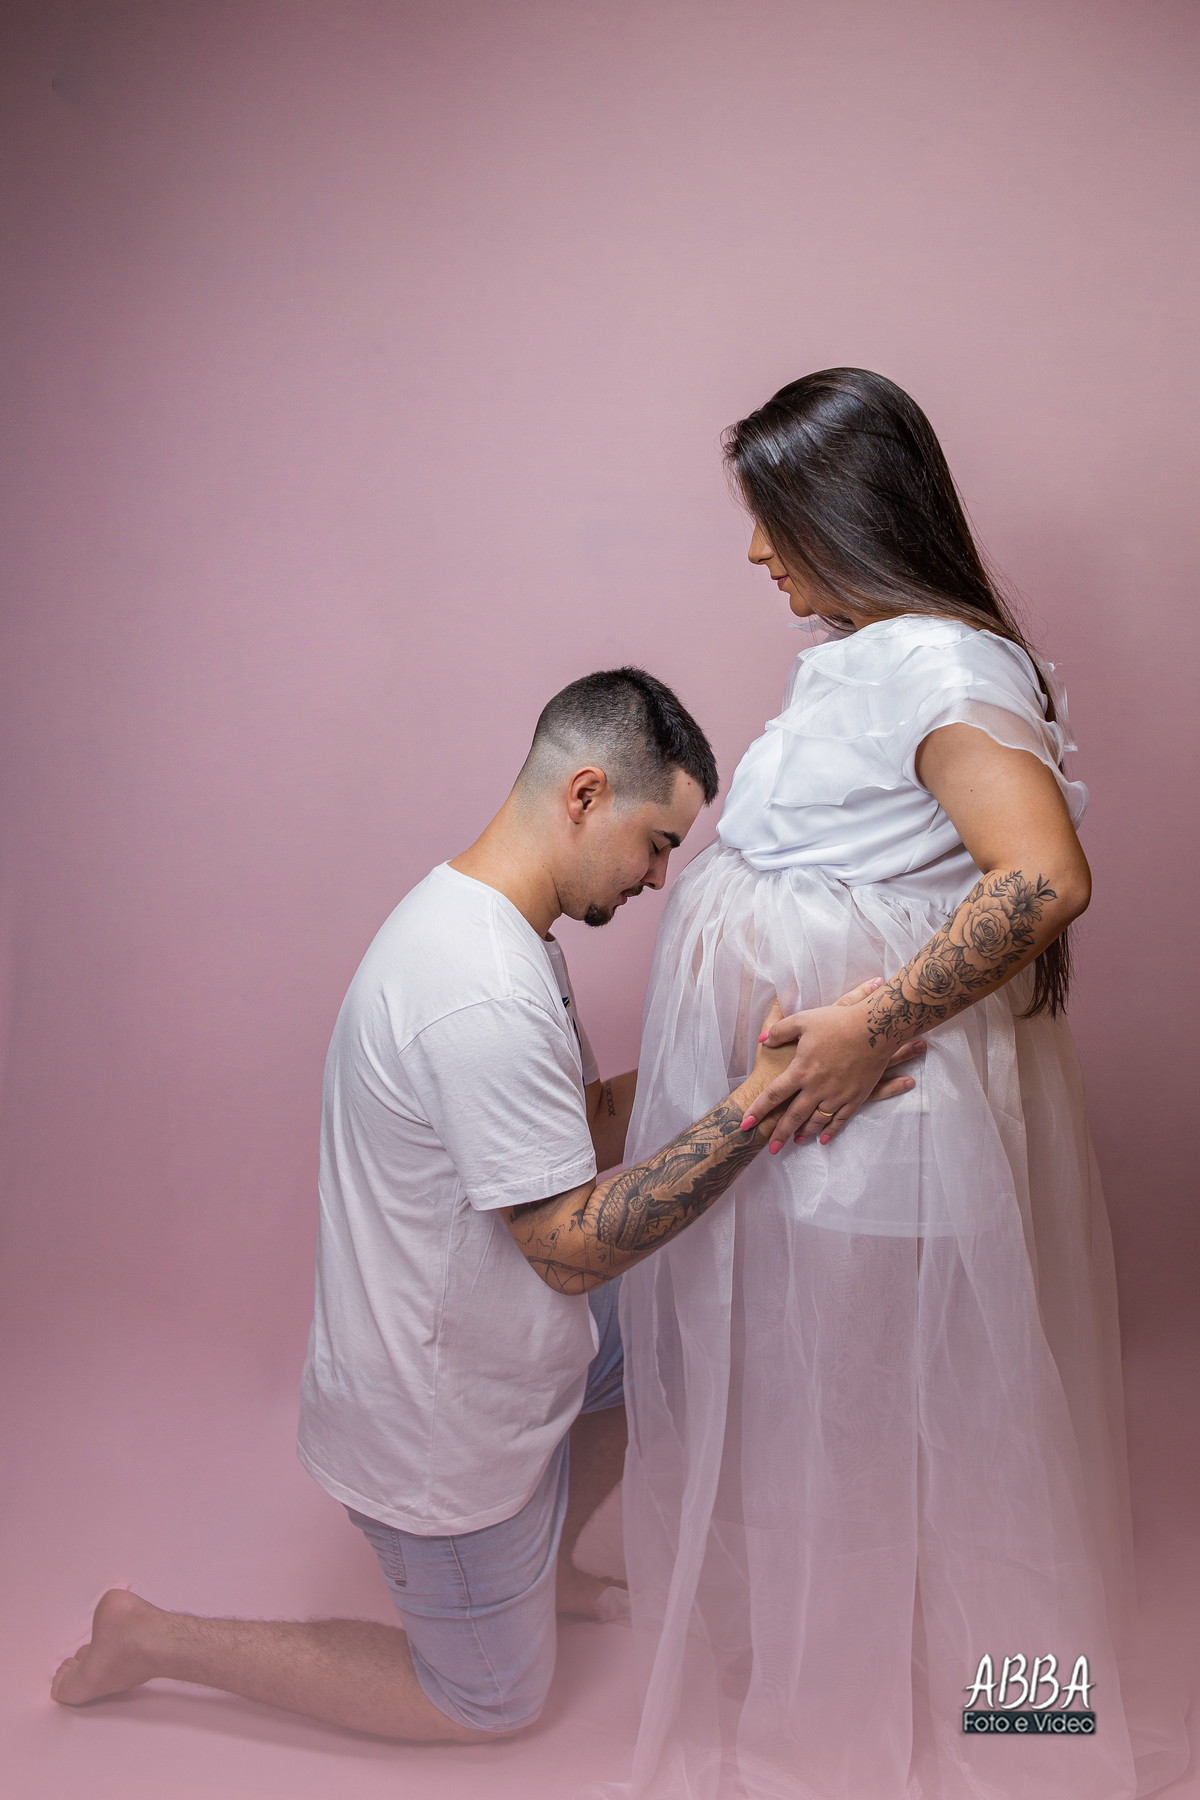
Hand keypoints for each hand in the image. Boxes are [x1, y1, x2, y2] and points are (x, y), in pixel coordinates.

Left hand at [740, 977, 926, 1151]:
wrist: (875, 1028)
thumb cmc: (838, 1022)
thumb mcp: (803, 1020)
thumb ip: (780, 1031)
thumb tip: (762, 1040)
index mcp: (801, 1070)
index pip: (773, 1095)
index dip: (758, 1110)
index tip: (746, 1124)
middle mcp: (817, 1088)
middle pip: (793, 1116)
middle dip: (780, 1133)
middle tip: (770, 1149)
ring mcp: (837, 1095)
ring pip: (816, 1121)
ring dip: (804, 1133)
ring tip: (795, 1141)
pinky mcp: (855, 1097)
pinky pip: (840, 1120)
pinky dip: (831, 1131)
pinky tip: (824, 1139)